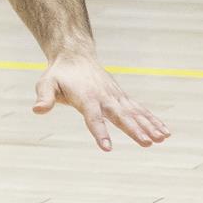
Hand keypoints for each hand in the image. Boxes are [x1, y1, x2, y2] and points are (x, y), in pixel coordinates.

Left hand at [32, 53, 170, 151]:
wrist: (76, 55)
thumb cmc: (59, 74)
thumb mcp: (46, 83)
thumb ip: (44, 97)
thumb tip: (37, 110)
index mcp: (86, 97)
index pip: (93, 117)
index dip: (100, 132)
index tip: (107, 148)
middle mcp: (104, 97)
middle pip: (120, 116)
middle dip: (134, 129)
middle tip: (147, 142)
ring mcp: (116, 96)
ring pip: (134, 112)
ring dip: (149, 125)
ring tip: (162, 139)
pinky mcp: (122, 97)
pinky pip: (139, 110)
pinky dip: (152, 120)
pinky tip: (165, 133)